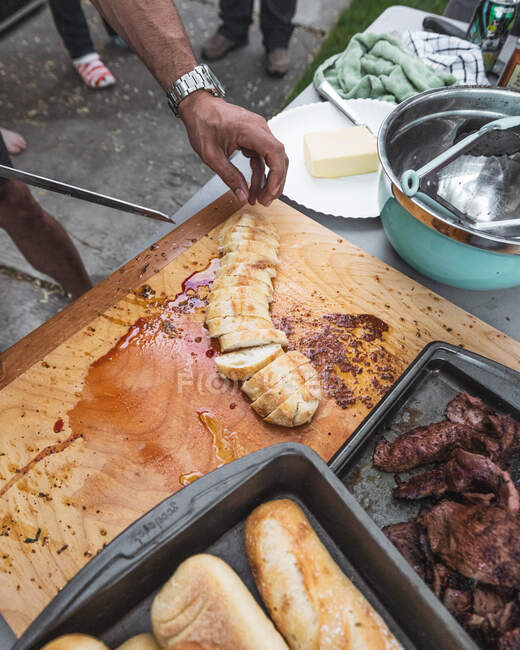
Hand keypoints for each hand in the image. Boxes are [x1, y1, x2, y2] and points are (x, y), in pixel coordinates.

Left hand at [179, 91, 287, 205]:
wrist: (198, 106)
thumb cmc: (202, 123)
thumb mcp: (212, 156)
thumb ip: (229, 176)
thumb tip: (243, 195)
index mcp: (250, 130)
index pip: (275, 153)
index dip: (277, 175)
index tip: (271, 193)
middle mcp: (260, 129)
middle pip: (279, 158)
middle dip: (275, 183)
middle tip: (266, 201)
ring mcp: (259, 132)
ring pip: (272, 160)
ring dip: (268, 181)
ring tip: (258, 199)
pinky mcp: (254, 137)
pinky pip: (262, 158)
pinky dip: (260, 174)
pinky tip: (253, 187)